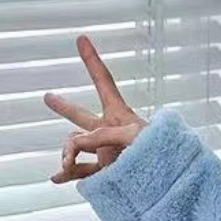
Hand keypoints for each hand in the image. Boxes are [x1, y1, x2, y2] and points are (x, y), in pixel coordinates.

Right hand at [44, 35, 148, 182]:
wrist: (171, 181)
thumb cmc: (160, 153)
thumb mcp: (134, 136)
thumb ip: (102, 136)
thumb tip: (75, 145)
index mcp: (121, 115)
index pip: (103, 82)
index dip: (92, 61)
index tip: (82, 39)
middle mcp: (110, 131)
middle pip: (81, 116)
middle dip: (65, 108)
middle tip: (48, 98)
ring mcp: (106, 152)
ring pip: (76, 146)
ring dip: (67, 154)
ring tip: (66, 163)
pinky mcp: (107, 173)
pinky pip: (81, 172)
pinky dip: (68, 175)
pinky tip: (56, 178)